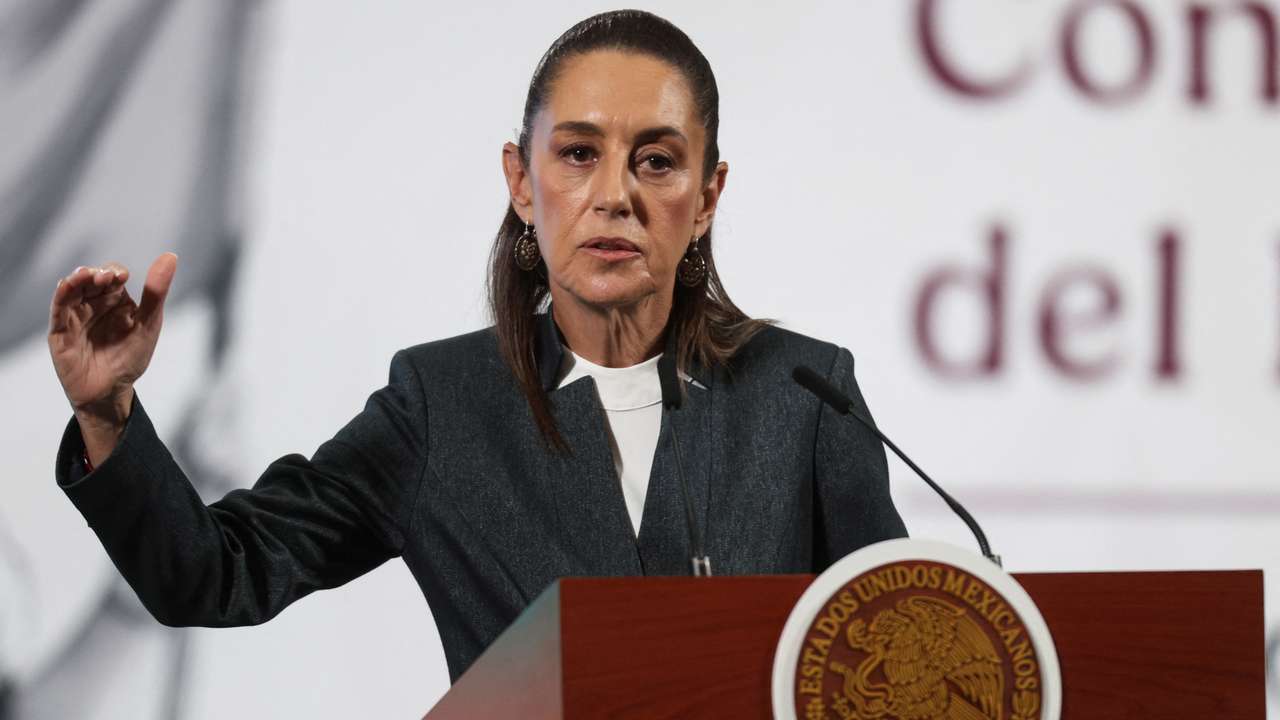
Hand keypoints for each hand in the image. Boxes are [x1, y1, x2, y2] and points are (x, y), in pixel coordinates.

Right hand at [47, 253, 177, 459]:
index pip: (113, 275)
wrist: (111, 391)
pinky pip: (58, 309)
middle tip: (105, 277)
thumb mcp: (148, 324)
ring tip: (85, 276)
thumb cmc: (130, 357)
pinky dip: (61, 296)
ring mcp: (75, 316)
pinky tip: (66, 286)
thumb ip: (156, 293)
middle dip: (96, 274)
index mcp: (115, 300)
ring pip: (71, 290)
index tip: (123, 277)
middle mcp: (93, 303)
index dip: (116, 272)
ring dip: (77, 279)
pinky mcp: (60, 331)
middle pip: (90, 279)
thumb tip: (171, 256)